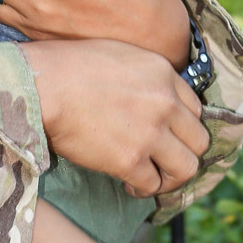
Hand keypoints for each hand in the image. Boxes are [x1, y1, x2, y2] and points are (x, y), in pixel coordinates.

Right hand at [23, 38, 207, 196]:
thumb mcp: (121, 54)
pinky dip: (143, 188)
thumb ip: (146, 75)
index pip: (195, 108)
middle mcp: (165, 103)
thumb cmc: (70, 65)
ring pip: (187, 168)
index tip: (168, 134)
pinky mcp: (130, 160)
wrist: (44, 86)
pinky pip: (152, 185)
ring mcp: (151, 133)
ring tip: (153, 176)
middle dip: (183, 152)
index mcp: (164, 73)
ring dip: (171, 176)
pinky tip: (128, 182)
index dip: (182, 125)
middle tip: (164, 159)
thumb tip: (151, 94)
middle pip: (199, 140)